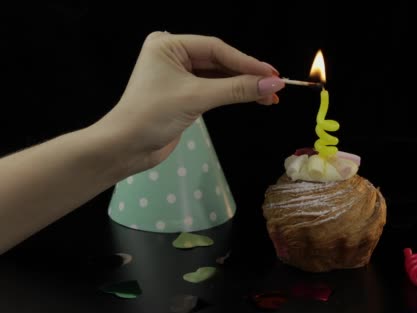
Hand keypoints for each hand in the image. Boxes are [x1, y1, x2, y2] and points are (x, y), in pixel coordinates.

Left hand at [95, 32, 283, 171]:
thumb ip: (237, 89)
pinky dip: (233, 94)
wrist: (126, 148)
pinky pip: (214, 88)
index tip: (273, 74)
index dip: (247, 62)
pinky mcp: (184, 93)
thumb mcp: (197, 98)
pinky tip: (253, 98)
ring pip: (220, 76)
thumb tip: (274, 84)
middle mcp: (173, 55)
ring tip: (270, 96)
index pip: (216, 49)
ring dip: (243, 86)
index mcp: (168, 45)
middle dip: (248, 75)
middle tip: (275, 85)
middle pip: (220, 61)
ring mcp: (179, 74)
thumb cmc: (152, 116)